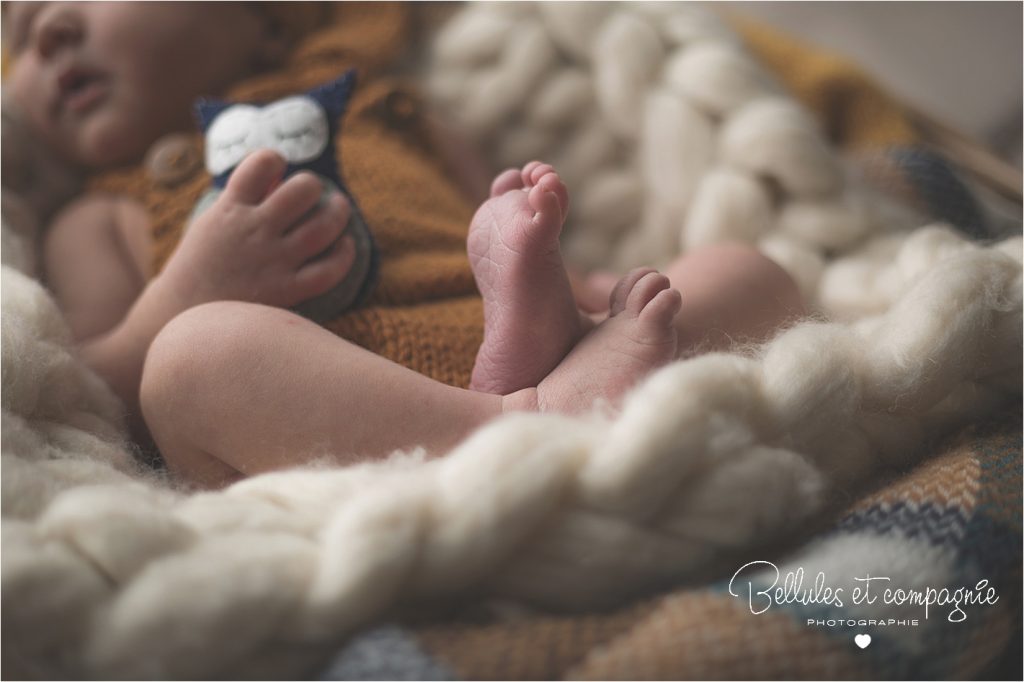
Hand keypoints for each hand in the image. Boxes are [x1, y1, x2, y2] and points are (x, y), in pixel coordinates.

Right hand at [161, 149, 355, 308]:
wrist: (180, 318)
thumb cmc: (200, 268)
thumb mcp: (211, 225)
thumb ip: (241, 200)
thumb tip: (278, 179)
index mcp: (229, 209)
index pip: (259, 164)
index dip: (274, 159)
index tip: (278, 167)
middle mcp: (254, 231)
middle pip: (302, 191)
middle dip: (312, 185)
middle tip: (313, 192)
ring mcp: (272, 261)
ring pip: (323, 226)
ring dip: (338, 212)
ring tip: (338, 208)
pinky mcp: (286, 291)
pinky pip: (329, 270)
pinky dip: (344, 254)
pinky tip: (344, 245)